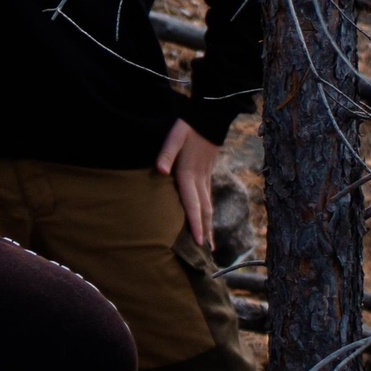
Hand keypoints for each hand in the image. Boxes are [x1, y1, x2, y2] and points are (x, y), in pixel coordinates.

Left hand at [155, 120, 220, 249]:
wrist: (209, 117)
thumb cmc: (187, 127)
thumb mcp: (174, 137)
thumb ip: (166, 154)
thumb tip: (160, 171)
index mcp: (189, 174)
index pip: (193, 203)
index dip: (195, 223)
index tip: (199, 242)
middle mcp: (199, 180)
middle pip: (204, 210)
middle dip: (205, 231)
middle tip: (206, 253)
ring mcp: (205, 177)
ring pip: (208, 206)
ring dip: (209, 225)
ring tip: (210, 245)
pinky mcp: (206, 174)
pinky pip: (208, 198)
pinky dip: (208, 213)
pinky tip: (207, 220)